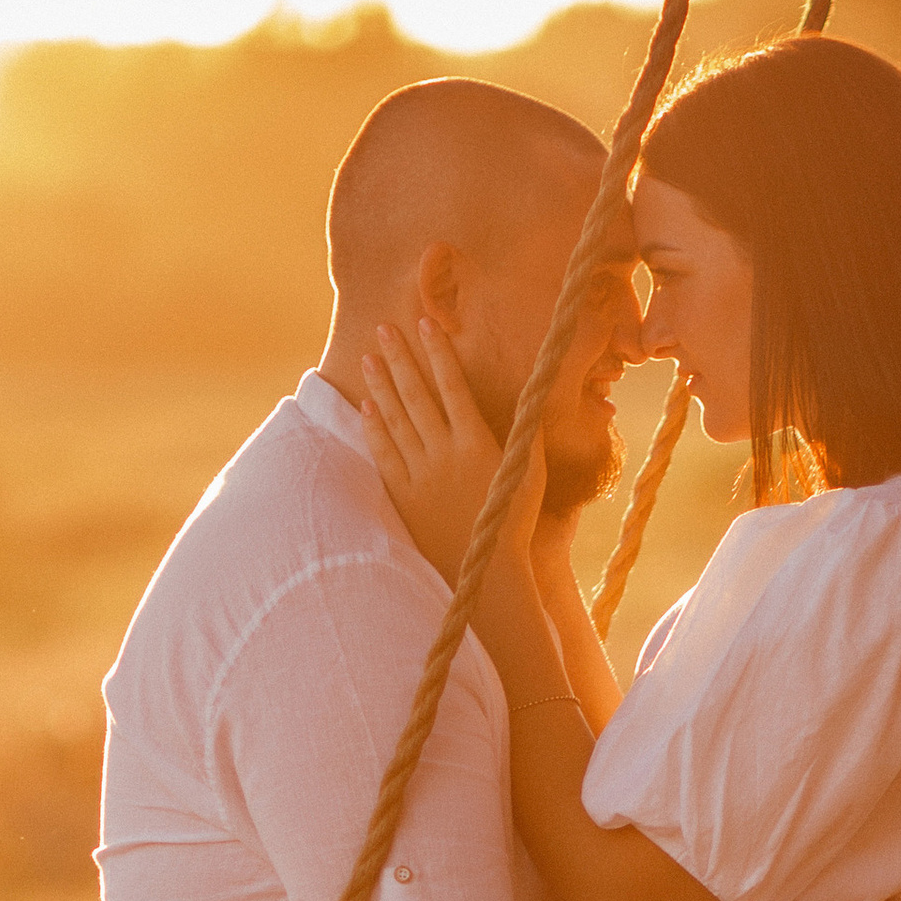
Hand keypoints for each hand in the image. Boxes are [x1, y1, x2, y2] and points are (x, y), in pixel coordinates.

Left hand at [358, 320, 541, 587]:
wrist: (485, 576)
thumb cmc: (514, 523)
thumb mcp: (529, 473)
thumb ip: (525, 431)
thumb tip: (533, 391)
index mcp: (476, 443)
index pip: (452, 386)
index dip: (438, 353)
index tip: (425, 325)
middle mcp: (444, 454)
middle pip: (417, 395)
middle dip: (400, 358)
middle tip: (384, 328)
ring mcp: (420, 475)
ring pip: (396, 420)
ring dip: (382, 385)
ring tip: (370, 356)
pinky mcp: (404, 497)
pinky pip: (384, 455)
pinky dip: (375, 429)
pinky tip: (367, 407)